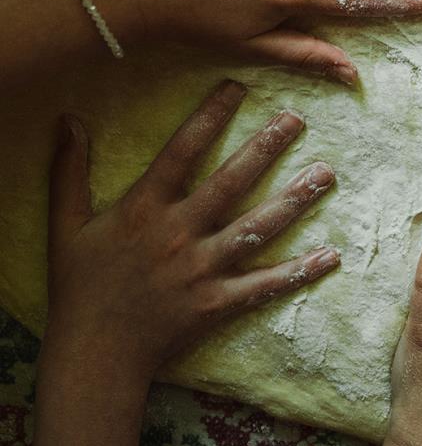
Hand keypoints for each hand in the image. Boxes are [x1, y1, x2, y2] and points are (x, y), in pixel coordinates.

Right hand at [43, 80, 337, 379]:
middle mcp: (178, 234)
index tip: (237, 87)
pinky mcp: (217, 304)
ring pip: (256, 229)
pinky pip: (263, 286)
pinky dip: (298, 273)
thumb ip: (69, 171)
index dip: (209, 116)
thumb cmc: (81, 288)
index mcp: (144, 209)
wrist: (93, 358)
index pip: (181, 151)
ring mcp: (201, 270)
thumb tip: (69, 120)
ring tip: (326, 174)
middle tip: (297, 119)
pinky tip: (330, 256)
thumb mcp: (66, 226)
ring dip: (293, 200)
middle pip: (230, 182)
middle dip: (265, 148)